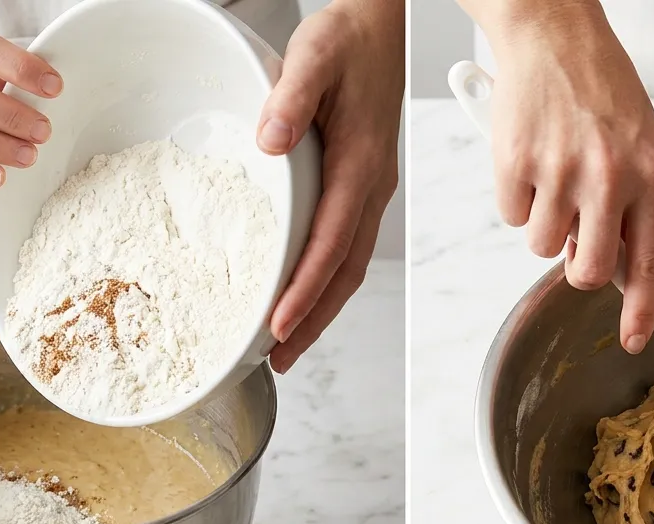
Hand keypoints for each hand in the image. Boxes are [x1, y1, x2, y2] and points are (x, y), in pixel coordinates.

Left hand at [257, 0, 403, 373]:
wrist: (382, 22)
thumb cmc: (350, 36)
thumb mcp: (314, 53)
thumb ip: (291, 95)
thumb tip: (271, 142)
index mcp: (360, 163)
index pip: (331, 241)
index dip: (306, 288)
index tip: (279, 324)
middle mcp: (371, 185)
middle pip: (346, 270)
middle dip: (315, 320)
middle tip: (279, 359)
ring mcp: (370, 188)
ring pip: (349, 264)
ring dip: (321, 308)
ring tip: (287, 345)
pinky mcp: (361, 184)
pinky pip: (346, 245)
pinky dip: (325, 280)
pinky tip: (302, 293)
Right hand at [486, 1, 653, 353]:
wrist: (551, 33)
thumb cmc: (596, 85)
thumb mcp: (636, 141)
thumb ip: (629, 202)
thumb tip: (609, 260)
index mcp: (649, 172)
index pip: (650, 259)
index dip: (642, 308)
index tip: (634, 337)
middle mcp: (608, 176)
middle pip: (589, 271)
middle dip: (576, 268)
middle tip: (571, 241)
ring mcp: (560, 171)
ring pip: (543, 246)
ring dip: (543, 222)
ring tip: (551, 172)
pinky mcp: (516, 163)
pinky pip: (511, 215)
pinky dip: (515, 194)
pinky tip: (528, 158)